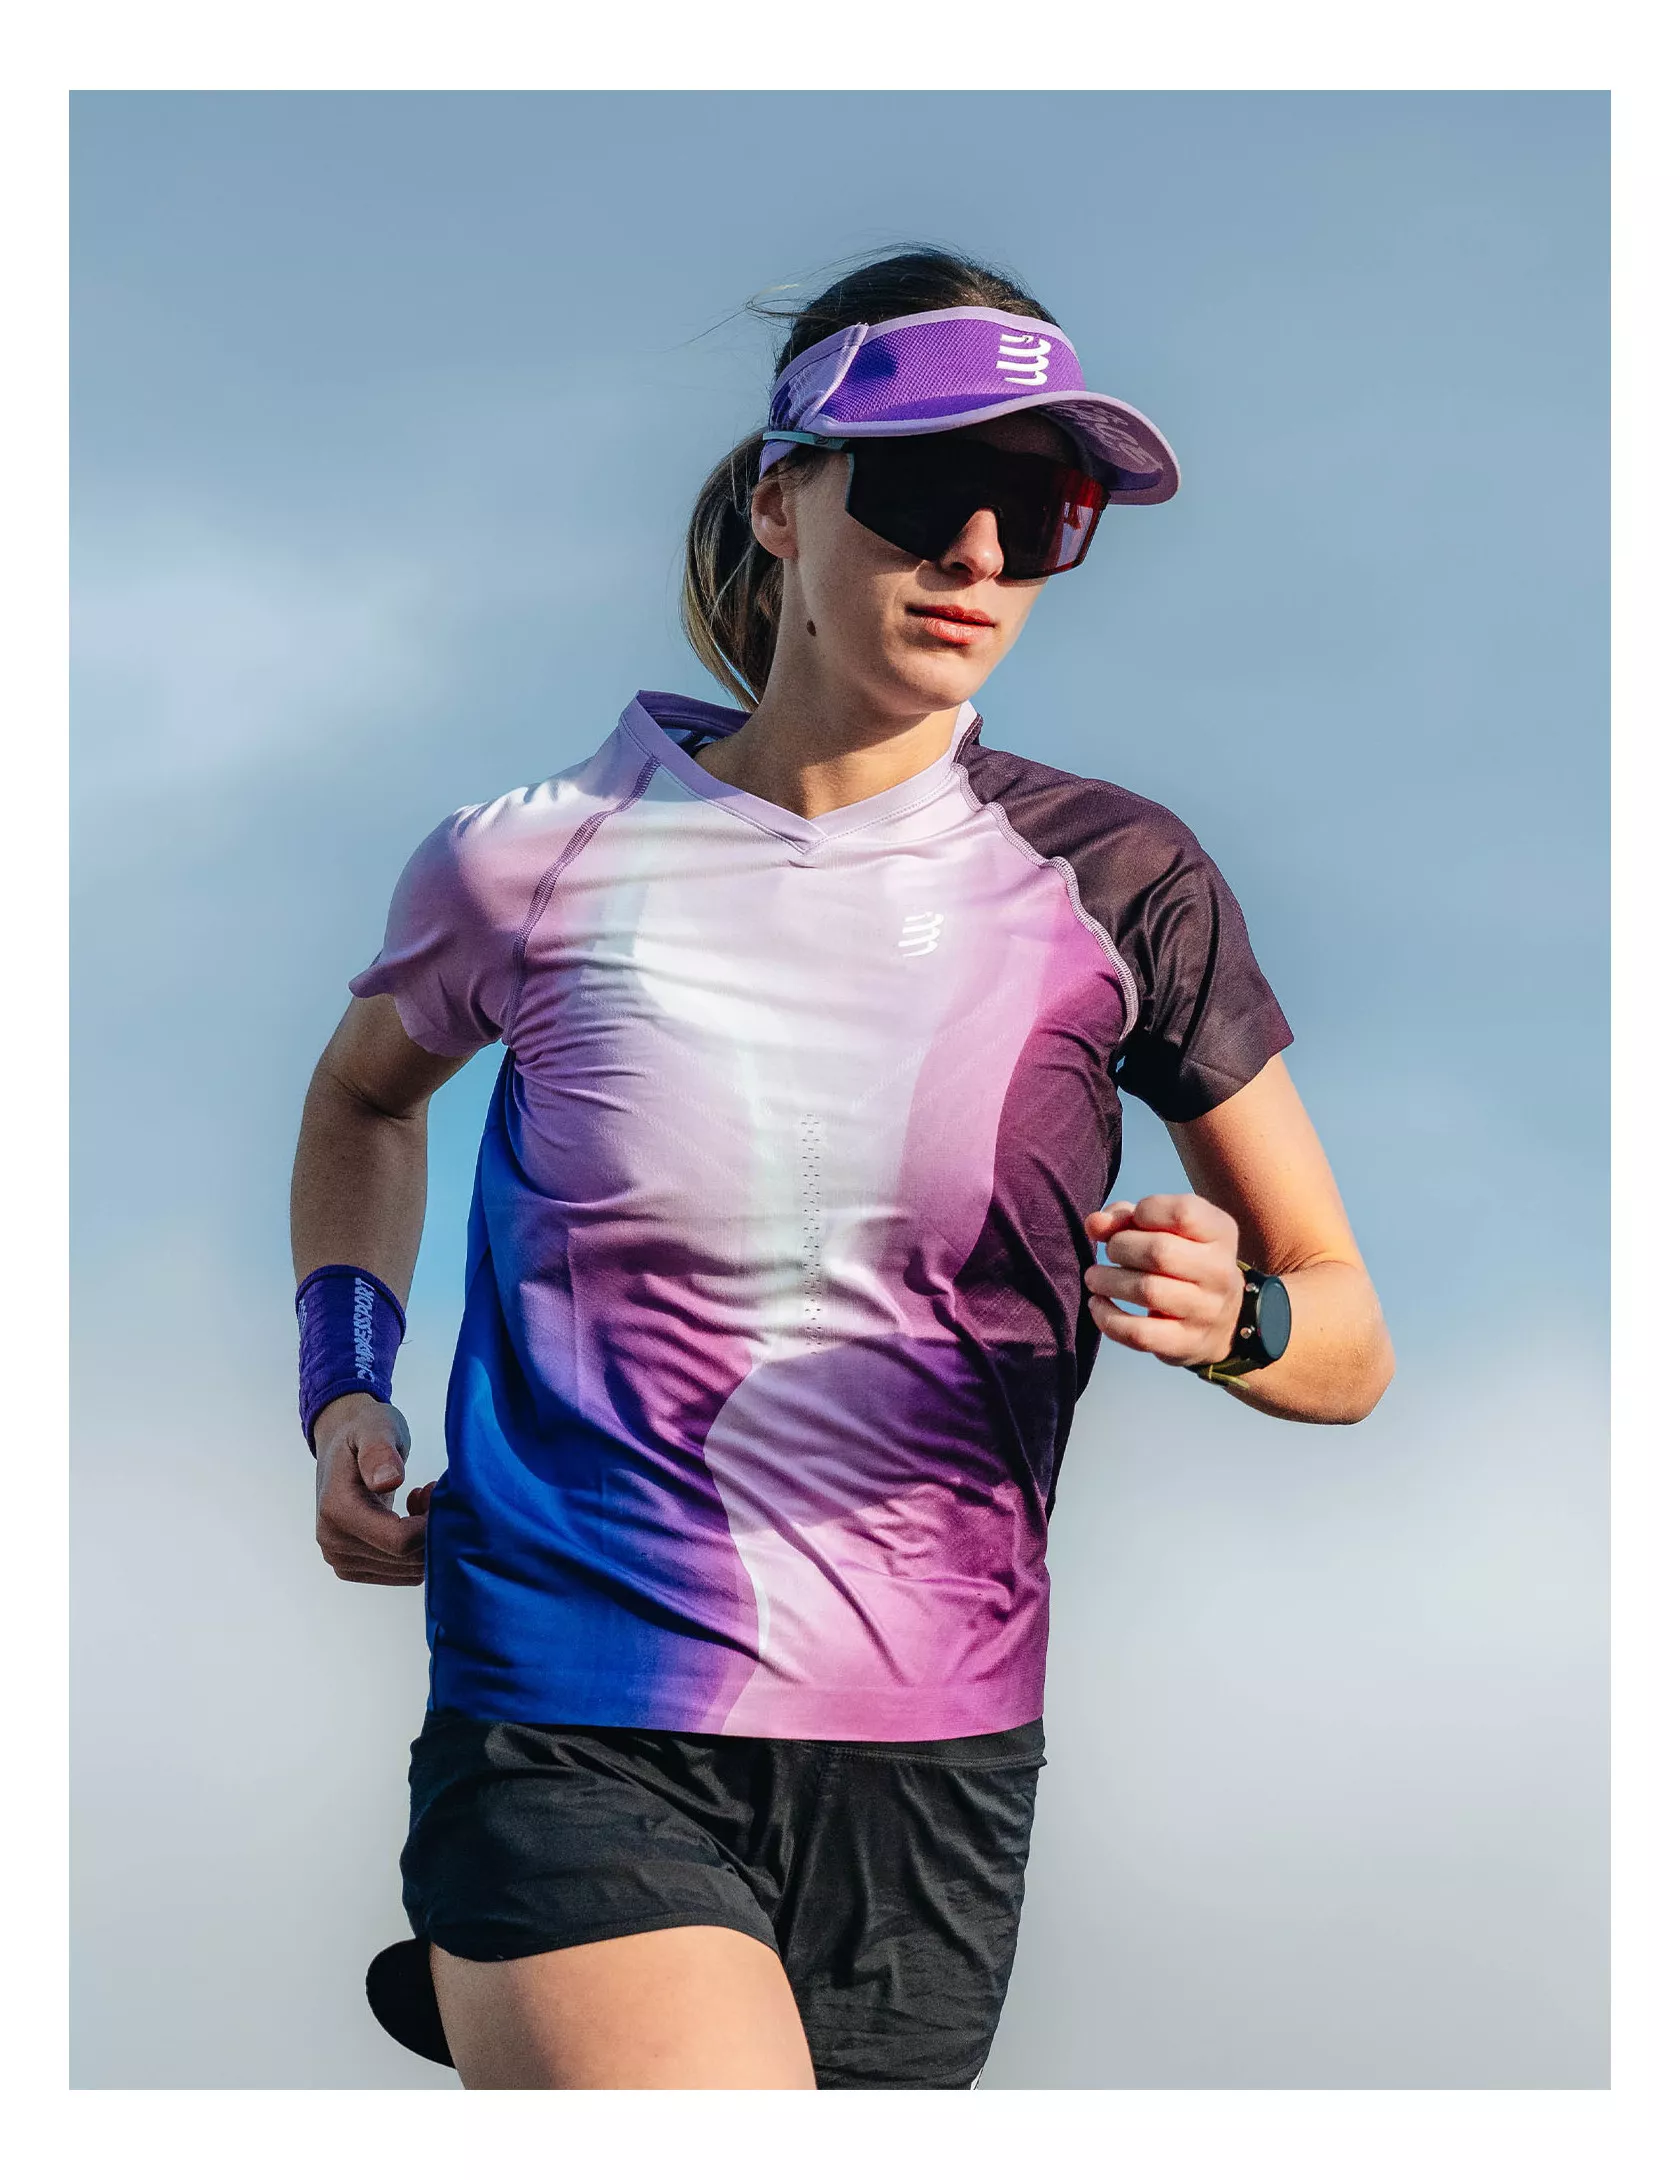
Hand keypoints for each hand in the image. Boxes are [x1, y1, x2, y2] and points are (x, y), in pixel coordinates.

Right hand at [313, 1391, 431, 1585]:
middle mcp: (334, 1543)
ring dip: (425, 1541)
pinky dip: (415, 1550)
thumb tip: (388, 1481)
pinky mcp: (353, 1567)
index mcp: (337, 1511)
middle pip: (406, 1560)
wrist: (342, 1441)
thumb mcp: (376, 1428)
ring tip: (420, 1501)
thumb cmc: (364, 1430)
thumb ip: (380, 1452)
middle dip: (431, 1530)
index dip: (430, 1524)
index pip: (399, 1541)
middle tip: (432, 1491)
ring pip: (408, 1571)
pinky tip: (411, 1518)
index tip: (436, 1491)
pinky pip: (401, 1574)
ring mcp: (342, 1560)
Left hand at [1082, 1194, 1245, 1368]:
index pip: (1183, 1213)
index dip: (1146, 1211)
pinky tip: (1098, 1304)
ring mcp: (1207, 1311)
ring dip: (1108, 1281)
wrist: (1220, 1321)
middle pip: (1159, 1252)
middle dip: (1120, 1247)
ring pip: (1148, 1291)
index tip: (1134, 1220)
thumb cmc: (1181, 1261)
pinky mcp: (1187, 1343)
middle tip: (1111, 1251)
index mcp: (1220, 1233)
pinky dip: (1108, 1318)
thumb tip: (1094, 1224)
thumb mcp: (1165, 1229)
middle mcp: (1221, 1271)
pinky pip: (1140, 1334)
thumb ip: (1125, 1217)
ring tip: (1095, 1277)